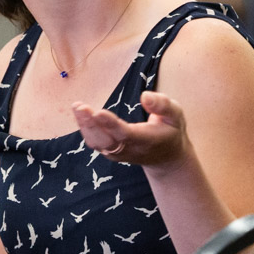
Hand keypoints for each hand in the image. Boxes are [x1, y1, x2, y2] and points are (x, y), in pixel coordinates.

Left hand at [72, 91, 190, 172]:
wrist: (166, 158)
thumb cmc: (171, 131)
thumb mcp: (176, 115)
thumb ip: (162, 105)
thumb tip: (145, 96)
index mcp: (146, 140)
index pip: (125, 134)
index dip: (111, 124)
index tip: (98, 112)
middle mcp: (130, 149)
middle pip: (106, 141)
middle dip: (91, 124)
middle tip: (80, 107)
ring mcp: (119, 153)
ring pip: (97, 143)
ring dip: (85, 126)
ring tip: (77, 106)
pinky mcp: (111, 152)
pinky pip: (95, 143)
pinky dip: (86, 129)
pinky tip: (80, 113)